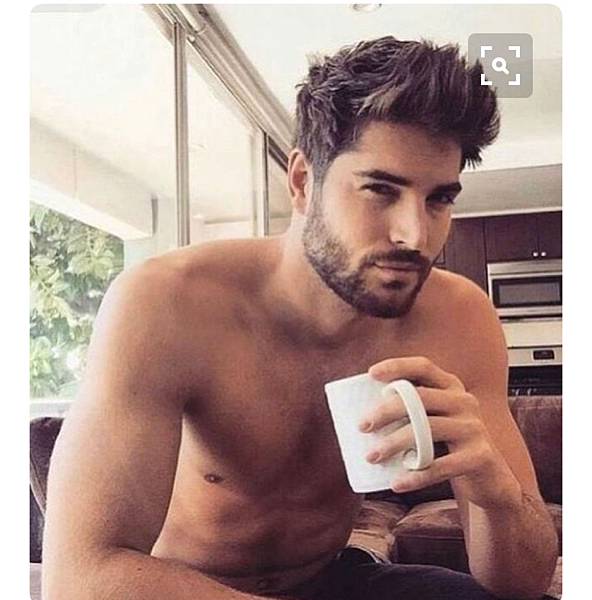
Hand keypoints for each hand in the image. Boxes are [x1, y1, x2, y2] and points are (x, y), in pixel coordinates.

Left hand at [359, 356, 521, 509]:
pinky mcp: (480, 456)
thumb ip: (410, 411)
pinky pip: (442, 465)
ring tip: (371, 456)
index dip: (398, 366)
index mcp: (451, 387)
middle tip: (363, 426)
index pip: (423, 367)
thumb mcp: (433, 421)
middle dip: (386, 411)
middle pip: (420, 398)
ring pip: (428, 430)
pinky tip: (397, 483)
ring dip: (394, 444)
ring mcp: (474, 428)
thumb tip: (365, 415)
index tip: (371, 374)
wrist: (490, 479)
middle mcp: (465, 402)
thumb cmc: (449, 445)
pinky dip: (416, 476)